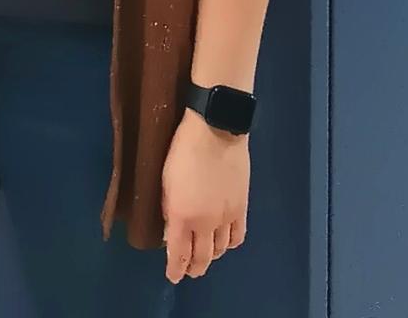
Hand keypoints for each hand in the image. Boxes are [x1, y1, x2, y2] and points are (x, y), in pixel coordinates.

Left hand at [160, 109, 249, 283]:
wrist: (216, 130)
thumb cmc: (182, 149)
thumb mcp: (165, 180)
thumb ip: (169, 210)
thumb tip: (171, 232)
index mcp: (183, 216)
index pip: (178, 254)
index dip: (175, 269)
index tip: (172, 276)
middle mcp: (206, 223)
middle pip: (202, 257)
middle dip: (193, 268)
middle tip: (187, 272)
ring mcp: (226, 217)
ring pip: (221, 250)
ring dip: (211, 257)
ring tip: (204, 258)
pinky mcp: (242, 208)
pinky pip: (238, 236)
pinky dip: (229, 245)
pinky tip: (224, 243)